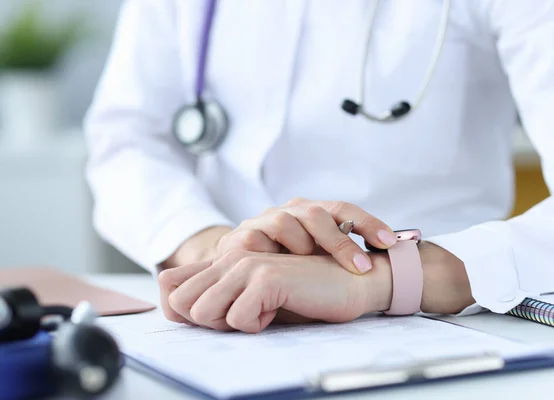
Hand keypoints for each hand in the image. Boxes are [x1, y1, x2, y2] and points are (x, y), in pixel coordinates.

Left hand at [162, 250, 393, 332]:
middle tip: (247, 313)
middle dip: (212, 322)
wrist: (350, 282)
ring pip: (203, 313)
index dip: (186, 315)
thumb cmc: (305, 294)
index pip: (171, 290)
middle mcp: (230, 258)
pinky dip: (260, 323)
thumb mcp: (254, 298)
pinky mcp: (265, 277)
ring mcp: (246, 265)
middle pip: (181, 305)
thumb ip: (217, 298)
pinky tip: (281, 306)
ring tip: (265, 308)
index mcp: (224, 262)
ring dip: (236, 322)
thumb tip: (174, 307)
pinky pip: (238, 319)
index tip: (221, 317)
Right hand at [217, 198, 397, 273]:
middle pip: (317, 213)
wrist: (238, 268)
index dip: (367, 223)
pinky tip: (279, 267)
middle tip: (361, 268)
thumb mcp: (317, 261)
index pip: (343, 210)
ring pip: (285, 220)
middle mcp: (290, 211)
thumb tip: (384, 268)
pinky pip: (256, 237)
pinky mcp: (241, 236)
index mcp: (313, 212)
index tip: (389, 243)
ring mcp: (264, 221)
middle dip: (340, 242)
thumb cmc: (286, 267)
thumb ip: (341, 259)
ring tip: (312, 266)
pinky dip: (270, 251)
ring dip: (302, 245)